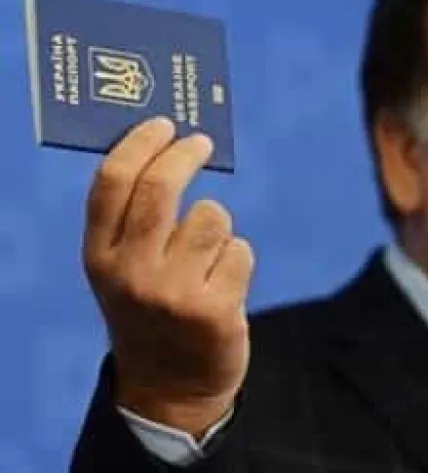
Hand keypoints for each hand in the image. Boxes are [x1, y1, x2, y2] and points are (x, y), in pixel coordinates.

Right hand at [82, 117, 254, 437]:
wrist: (169, 390)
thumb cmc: (149, 313)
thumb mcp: (120, 272)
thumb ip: (132, 221)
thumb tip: (163, 149)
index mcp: (100, 257)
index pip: (112, 184)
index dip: (140, 144)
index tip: (164, 124)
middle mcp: (131, 273)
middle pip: (161, 189)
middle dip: (185, 154)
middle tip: (200, 142)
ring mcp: (173, 293)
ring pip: (213, 217)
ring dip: (217, 226)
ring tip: (207, 259)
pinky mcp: (215, 310)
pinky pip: (240, 249)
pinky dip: (237, 258)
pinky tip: (223, 286)